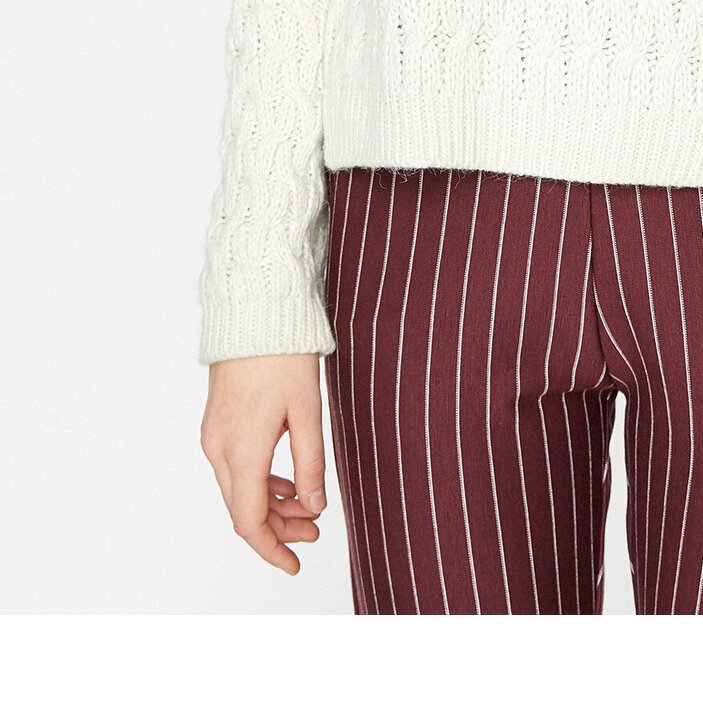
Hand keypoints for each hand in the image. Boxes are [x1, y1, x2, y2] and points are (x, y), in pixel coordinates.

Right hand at [201, 352, 326, 575]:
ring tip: (309, 509)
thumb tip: (315, 507)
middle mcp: (219, 449)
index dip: (273, 549)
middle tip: (316, 532)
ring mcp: (213, 436)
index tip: (296, 564)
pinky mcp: (216, 423)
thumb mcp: (308, 413)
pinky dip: (260, 482)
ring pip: (238, 490)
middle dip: (279, 529)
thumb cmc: (284, 356)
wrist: (254, 311)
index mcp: (242, 451)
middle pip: (243, 510)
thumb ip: (311, 465)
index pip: (250, 522)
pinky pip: (234, 468)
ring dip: (271, 505)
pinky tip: (287, 482)